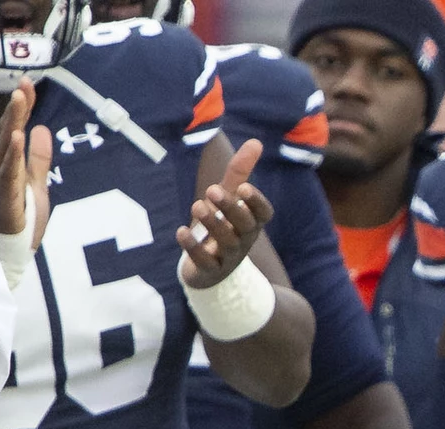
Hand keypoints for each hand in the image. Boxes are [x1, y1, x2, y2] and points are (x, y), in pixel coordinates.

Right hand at [0, 84, 53, 246]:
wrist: (10, 254)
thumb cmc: (21, 219)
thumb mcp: (37, 184)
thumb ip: (39, 158)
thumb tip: (42, 128)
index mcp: (10, 165)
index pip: (14, 130)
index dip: (21, 108)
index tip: (28, 83)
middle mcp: (2, 170)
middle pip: (8, 134)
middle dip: (16, 109)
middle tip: (23, 84)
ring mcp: (2, 184)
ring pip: (7, 149)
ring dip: (12, 123)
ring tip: (19, 101)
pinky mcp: (6, 199)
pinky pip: (9, 174)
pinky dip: (13, 155)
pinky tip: (16, 138)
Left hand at [178, 138, 273, 288]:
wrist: (209, 269)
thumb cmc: (222, 226)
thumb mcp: (229, 199)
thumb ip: (239, 173)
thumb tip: (256, 142)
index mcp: (251, 222)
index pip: (263, 213)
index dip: (256, 202)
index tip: (243, 187)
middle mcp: (244, 240)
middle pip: (245, 226)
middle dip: (231, 208)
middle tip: (211, 189)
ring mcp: (228, 257)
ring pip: (227, 243)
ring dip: (212, 224)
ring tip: (197, 206)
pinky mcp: (211, 270)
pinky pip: (206, 262)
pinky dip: (194, 248)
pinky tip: (181, 232)